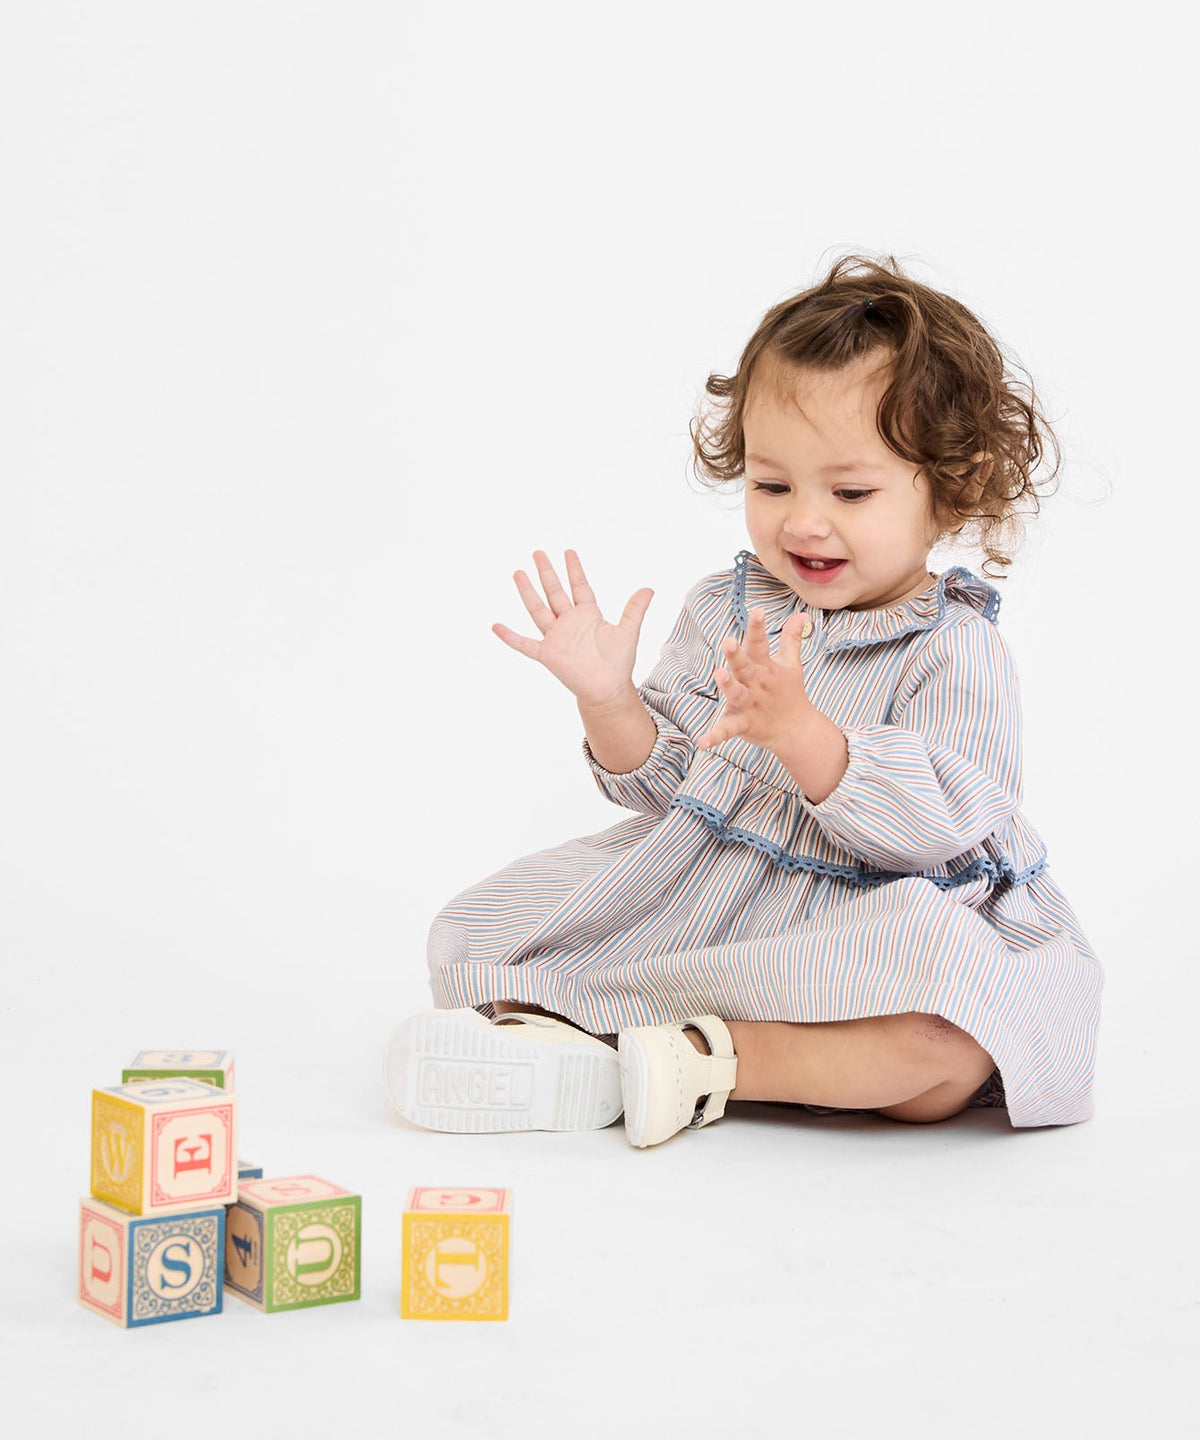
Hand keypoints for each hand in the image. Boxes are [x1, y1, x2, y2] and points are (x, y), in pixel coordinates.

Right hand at [492, 549, 653, 706]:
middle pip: (554, 592)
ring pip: (538, 609)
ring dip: (528, 592)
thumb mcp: (628, 632)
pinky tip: (496, 626)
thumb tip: (649, 588)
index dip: (574, 570)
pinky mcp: (547, 654)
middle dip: (547, 572)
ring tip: (518, 573)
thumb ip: (634, 610)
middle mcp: (569, 622)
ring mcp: (556, 637)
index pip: (579, 587)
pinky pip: (525, 644)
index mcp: (588, 615)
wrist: (608, 689)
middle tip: (538, 552)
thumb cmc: (618, 662)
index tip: (569, 551)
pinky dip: (510, 636)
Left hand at [695, 606, 814, 753]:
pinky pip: (727, 730)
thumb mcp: (791, 665)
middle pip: (745, 666)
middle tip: (729, 641)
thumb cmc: (789, 693)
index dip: (758, 627)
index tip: (757, 611)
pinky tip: (702, 742)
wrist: (797, 731)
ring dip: (728, 685)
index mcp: (765, 668)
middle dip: (737, 655)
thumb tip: (802, 615)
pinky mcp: (743, 724)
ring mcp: (749, 704)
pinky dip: (715, 736)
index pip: (760, 644)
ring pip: (736, 693)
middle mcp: (756, 684)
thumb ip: (792, 638)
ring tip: (719, 675)